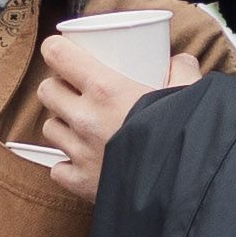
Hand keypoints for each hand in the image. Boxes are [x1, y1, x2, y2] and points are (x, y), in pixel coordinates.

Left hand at [33, 36, 201, 203]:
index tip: (62, 51)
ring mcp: (80, 151)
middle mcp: (85, 118)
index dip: (57, 50)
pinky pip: (58, 169)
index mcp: (106, 89)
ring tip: (83, 125)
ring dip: (62, 124)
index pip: (58, 55)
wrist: (184, 187)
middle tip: (76, 90)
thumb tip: (180, 62)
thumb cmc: (184, 137)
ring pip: (50, 128)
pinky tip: (84, 161)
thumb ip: (182, 72)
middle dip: (58, 87)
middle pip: (47, 91)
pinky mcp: (81, 182)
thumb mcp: (188, 93)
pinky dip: (67, 165)